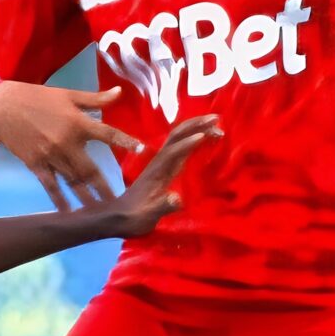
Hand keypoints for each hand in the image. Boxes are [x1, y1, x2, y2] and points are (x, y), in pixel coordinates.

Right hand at [0, 81, 144, 210]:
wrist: (1, 106)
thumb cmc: (37, 97)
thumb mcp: (68, 94)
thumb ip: (95, 99)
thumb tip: (120, 92)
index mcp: (77, 122)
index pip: (107, 134)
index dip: (126, 141)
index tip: (142, 150)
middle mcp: (66, 142)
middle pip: (90, 169)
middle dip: (105, 187)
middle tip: (119, 204)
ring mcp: (50, 156)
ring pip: (73, 181)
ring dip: (87, 198)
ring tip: (100, 213)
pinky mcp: (36, 164)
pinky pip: (50, 185)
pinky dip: (59, 199)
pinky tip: (68, 212)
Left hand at [103, 115, 222, 237]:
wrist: (118, 216)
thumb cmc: (134, 216)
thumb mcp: (148, 215)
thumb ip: (162, 207)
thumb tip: (177, 199)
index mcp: (157, 171)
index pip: (173, 152)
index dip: (187, 143)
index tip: (204, 136)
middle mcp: (159, 162)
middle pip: (176, 136)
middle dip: (195, 125)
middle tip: (216, 119)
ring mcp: (161, 163)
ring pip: (178, 138)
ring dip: (195, 127)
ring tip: (215, 123)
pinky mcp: (164, 167)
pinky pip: (179, 147)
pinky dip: (192, 137)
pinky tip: (204, 137)